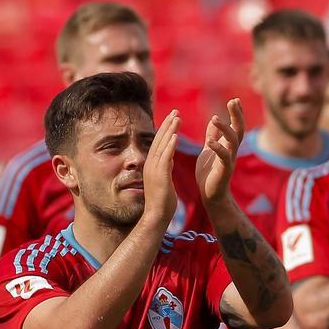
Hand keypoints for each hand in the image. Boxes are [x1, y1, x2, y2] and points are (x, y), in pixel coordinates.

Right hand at [142, 110, 179, 225]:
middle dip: (168, 125)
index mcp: (153, 166)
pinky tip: (175, 135)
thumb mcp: (164, 181)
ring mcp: (154, 170)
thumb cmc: (162, 202)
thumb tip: (170, 161)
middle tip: (176, 111)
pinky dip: (170, 146)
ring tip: (177, 117)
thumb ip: (166, 169)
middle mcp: (151, 165)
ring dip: (169, 131)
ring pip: (162, 145)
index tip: (174, 118)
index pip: (159, 143)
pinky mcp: (159, 176)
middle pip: (159, 140)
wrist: (156, 217)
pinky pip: (165, 158)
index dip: (166, 129)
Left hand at [197, 99, 244, 204]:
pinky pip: (224, 157)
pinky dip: (218, 148)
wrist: (210, 195)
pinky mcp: (224, 170)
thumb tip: (214, 119)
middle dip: (237, 115)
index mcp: (228, 145)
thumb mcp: (209, 150)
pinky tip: (210, 142)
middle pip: (238, 130)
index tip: (234, 100)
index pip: (235, 126)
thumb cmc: (210, 173)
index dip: (236, 114)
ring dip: (225, 128)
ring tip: (215, 117)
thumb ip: (213, 136)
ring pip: (232, 141)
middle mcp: (232, 151)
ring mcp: (230, 160)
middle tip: (233, 101)